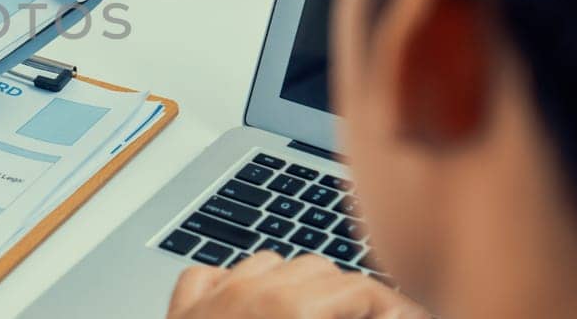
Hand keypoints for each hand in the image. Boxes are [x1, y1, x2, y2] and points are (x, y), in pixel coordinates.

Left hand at [169, 252, 428, 318]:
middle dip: (346, 296)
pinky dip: (232, 285)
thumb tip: (392, 317)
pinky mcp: (184, 310)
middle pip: (320, 269)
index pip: (361, 290)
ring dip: (293, 284)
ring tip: (309, 318)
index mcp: (292, 309)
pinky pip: (212, 276)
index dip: (392, 308)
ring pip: (269, 264)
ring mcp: (214, 296)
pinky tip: (247, 311)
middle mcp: (251, 291)